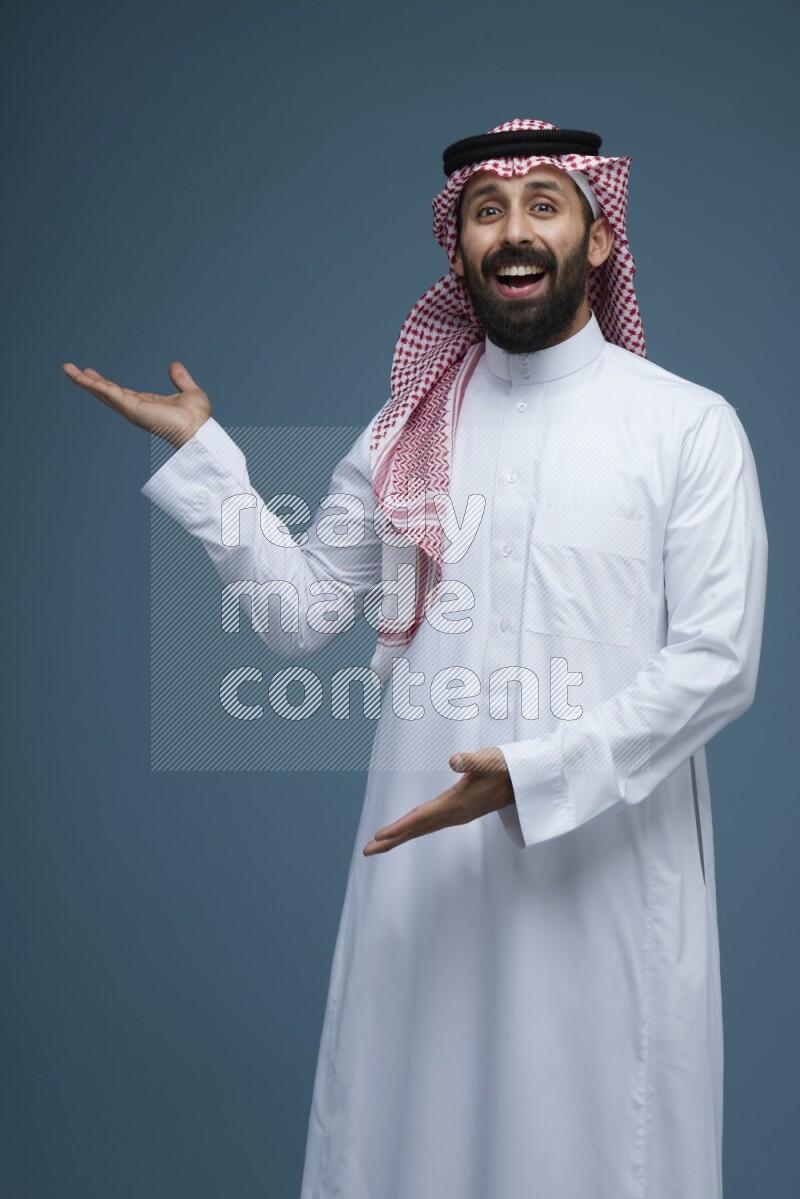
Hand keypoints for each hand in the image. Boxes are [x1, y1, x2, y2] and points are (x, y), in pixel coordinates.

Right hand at [61, 360, 210, 447]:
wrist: (199, 429)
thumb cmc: (198, 418)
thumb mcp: (189, 390)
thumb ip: (180, 379)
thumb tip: (174, 365)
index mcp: (146, 403)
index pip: (119, 391)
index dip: (104, 383)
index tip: (90, 372)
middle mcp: (135, 407)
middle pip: (105, 392)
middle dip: (87, 381)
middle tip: (69, 369)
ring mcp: (132, 409)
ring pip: (103, 392)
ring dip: (84, 381)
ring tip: (67, 369)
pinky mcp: (132, 408)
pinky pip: (110, 393)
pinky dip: (95, 385)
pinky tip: (81, 377)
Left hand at [362, 747, 514, 855]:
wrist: (526, 782)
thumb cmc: (506, 768)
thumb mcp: (490, 760)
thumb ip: (472, 760)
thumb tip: (453, 760)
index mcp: (457, 803)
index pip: (422, 817)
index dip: (400, 826)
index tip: (380, 836)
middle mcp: (454, 813)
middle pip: (417, 829)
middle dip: (391, 839)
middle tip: (366, 851)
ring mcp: (456, 814)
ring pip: (421, 828)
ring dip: (399, 836)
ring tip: (377, 845)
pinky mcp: (457, 811)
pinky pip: (428, 824)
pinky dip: (412, 829)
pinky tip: (404, 831)